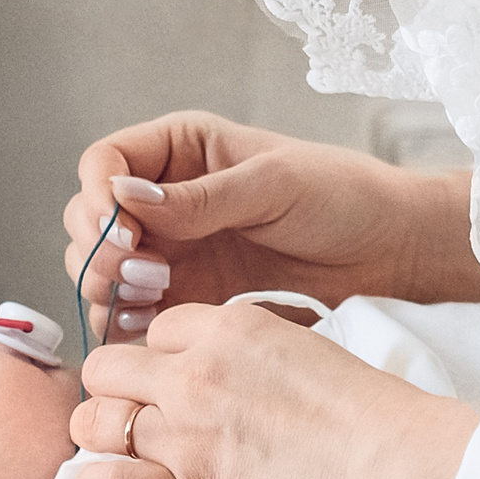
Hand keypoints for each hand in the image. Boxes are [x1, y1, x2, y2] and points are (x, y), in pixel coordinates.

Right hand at [64, 111, 479, 337]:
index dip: (98, 197)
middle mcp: (165, 197)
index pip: (105, 163)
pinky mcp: (187, 295)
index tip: (122, 232)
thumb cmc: (341, 196)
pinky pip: (135, 310)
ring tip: (152, 298)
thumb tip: (124, 196)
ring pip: (103, 269)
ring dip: (109, 287)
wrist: (389, 251)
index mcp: (180, 150)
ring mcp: (172, 249)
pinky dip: (129, 321)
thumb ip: (199, 197)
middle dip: (99, 248)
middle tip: (141, 273)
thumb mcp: (272, 185)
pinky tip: (150, 328)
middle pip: (90, 220)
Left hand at [71, 303, 479, 478]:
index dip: (158, 361)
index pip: (153, 331)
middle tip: (140, 420)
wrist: (403, 469)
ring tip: (127, 456)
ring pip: (93, 423)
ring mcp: (185, 435)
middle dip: (117, 392)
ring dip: (103, 439)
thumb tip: (219, 373)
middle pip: (106, 367)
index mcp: (226, 327)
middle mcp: (193, 373)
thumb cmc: (373, 416)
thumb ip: (245, 353)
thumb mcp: (302, 348)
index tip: (172, 386)